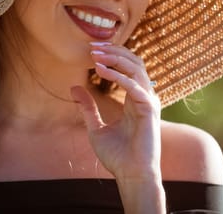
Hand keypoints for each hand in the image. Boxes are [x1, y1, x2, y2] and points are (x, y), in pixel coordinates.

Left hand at [70, 42, 161, 181]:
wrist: (130, 175)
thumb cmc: (117, 156)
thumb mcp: (95, 128)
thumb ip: (87, 108)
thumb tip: (74, 88)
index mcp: (135, 99)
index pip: (128, 67)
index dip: (112, 55)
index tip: (91, 49)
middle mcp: (144, 97)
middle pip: (134, 62)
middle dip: (114, 51)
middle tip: (92, 47)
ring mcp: (149, 102)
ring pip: (136, 68)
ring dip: (115, 58)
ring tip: (95, 54)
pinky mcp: (149, 109)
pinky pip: (134, 85)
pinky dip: (117, 75)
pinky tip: (100, 70)